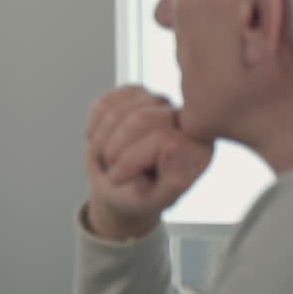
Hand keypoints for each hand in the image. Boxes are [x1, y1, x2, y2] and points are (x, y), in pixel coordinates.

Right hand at [83, 85, 212, 239]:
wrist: (116, 185)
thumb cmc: (138, 194)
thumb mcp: (153, 201)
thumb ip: (173, 182)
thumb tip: (174, 146)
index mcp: (198, 146)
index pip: (163, 138)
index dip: (131, 159)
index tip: (118, 177)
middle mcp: (184, 118)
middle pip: (139, 119)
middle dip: (113, 148)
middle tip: (110, 168)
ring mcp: (159, 102)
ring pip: (116, 112)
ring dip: (100, 141)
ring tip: (107, 157)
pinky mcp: (134, 93)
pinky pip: (102, 104)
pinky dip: (93, 128)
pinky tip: (103, 141)